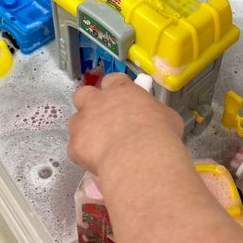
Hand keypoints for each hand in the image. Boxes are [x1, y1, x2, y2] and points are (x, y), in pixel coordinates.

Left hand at [68, 73, 183, 174]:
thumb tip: (154, 116)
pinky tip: (98, 163)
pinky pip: (76, 148)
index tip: (122, 99)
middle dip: (90, 104)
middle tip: (103, 118)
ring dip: (85, 130)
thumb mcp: (167, 116)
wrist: (139, 157)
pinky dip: (85, 155)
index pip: (113, 79)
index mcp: (121, 90)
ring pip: (76, 121)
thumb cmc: (159, 133)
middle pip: (84, 94)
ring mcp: (83, 122)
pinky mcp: (75, 144)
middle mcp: (98, 101)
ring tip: (99, 145)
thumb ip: (154, 112)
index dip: (115, 89)